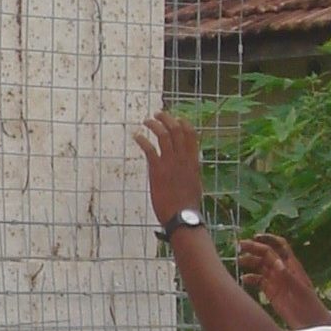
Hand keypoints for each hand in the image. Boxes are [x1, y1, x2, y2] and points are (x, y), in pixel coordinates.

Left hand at [131, 112, 205, 226]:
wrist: (182, 216)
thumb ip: (189, 172)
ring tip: (147, 121)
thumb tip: (188, 169)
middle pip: (177, 130)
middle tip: (158, 114)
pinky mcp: (157, 170)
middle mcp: (183, 158)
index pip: (191, 134)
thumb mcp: (193, 184)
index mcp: (193, 161)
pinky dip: (142, 140)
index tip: (176, 118)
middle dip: (167, 118)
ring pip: (164, 135)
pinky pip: (149, 149)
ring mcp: (170, 163)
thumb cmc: (187, 205)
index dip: (183, 123)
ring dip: (154, 125)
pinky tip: (137, 136)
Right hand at [236, 234, 330, 329]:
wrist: (310, 322)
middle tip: (239, 246)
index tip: (254, 237)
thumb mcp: (298, 289)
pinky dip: (250, 278)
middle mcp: (283, 270)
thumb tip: (275, 261)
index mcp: (291, 265)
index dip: (268, 239)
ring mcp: (276, 281)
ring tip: (239, 262)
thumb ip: (286, 275)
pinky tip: (243, 279)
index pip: (279, 246)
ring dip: (250, 262)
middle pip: (267, 254)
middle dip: (254, 248)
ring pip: (261, 267)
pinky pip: (258, 281)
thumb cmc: (308, 304)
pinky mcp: (271, 292)